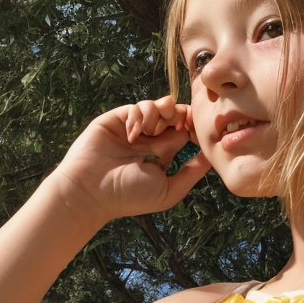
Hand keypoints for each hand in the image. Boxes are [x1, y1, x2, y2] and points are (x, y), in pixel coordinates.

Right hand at [51, 96, 212, 225]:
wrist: (91, 190)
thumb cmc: (129, 196)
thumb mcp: (169, 190)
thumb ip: (192, 173)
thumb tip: (212, 157)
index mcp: (164, 156)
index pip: (186, 133)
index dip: (194, 128)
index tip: (198, 131)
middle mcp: (150, 141)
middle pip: (176, 116)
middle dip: (181, 116)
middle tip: (179, 125)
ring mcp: (135, 129)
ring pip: (159, 107)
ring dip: (162, 114)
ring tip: (153, 131)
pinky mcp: (118, 119)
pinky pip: (139, 107)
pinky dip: (141, 115)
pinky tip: (134, 133)